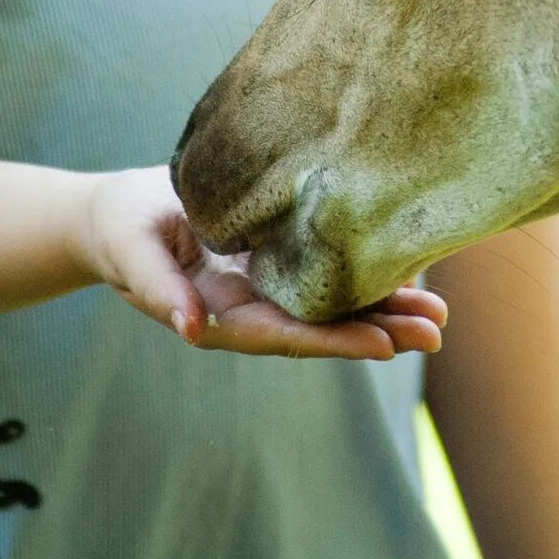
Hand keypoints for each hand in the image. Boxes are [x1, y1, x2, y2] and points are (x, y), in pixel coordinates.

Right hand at [75, 166, 445, 359]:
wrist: (119, 212)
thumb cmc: (120, 228)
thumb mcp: (131, 252)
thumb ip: (158, 289)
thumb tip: (191, 329)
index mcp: (222, 316)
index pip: (286, 336)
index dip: (333, 341)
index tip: (382, 345)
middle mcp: (255, 309)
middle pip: (323, 328)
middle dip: (379, 332)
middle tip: (434, 332)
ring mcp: (270, 287)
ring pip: (335, 305)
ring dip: (387, 311)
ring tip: (438, 315)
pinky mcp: (278, 260)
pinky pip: (330, 273)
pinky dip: (370, 275)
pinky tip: (412, 273)